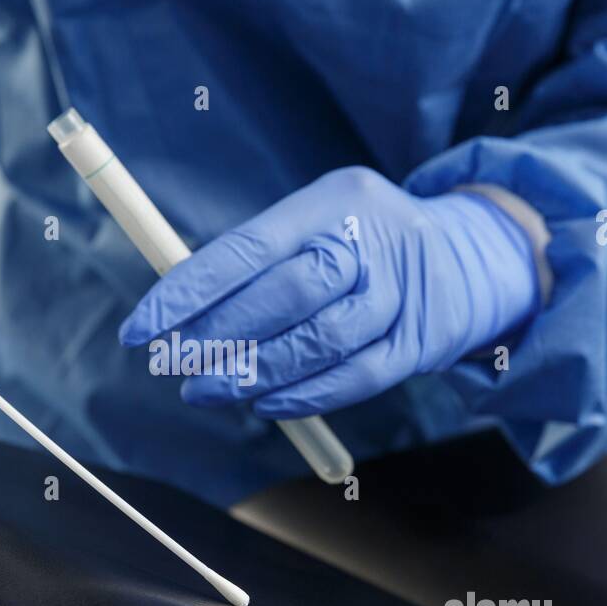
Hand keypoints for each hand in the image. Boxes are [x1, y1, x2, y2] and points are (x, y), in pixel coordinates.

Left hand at [118, 166, 538, 417]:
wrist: (467, 252)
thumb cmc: (358, 242)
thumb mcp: (312, 223)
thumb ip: (253, 262)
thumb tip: (174, 313)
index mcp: (331, 201)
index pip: (246, 248)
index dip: (187, 293)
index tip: (140, 329)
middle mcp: (370, 241)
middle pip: (287, 293)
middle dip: (220, 335)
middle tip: (174, 363)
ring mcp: (400, 294)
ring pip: (320, 341)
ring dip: (254, 372)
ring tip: (208, 388)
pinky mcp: (419, 342)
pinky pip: (355, 378)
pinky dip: (304, 396)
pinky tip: (265, 404)